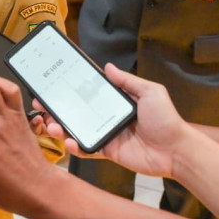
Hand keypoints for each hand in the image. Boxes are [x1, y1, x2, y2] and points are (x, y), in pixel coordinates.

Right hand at [41, 63, 189, 178]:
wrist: (176, 151)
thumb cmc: (166, 120)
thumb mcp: (150, 92)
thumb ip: (128, 81)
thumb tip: (108, 67)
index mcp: (115, 102)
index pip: (88, 92)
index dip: (71, 89)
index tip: (54, 84)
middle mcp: (107, 116)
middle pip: (76, 111)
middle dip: (56, 108)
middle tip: (41, 105)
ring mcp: (106, 134)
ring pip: (76, 130)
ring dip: (60, 127)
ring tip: (50, 125)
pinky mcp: (108, 151)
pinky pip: (87, 149)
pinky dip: (75, 147)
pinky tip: (69, 141)